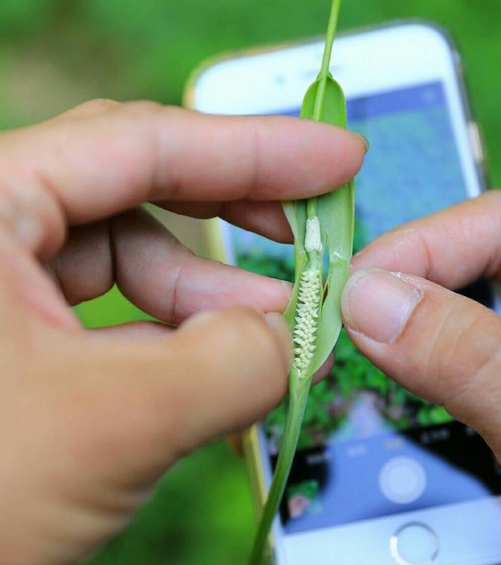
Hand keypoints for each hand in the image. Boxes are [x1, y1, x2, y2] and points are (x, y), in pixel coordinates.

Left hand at [0, 100, 364, 564]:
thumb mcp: (114, 423)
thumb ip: (232, 364)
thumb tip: (297, 335)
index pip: (137, 141)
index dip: (254, 147)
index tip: (336, 157)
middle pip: (129, 192)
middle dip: (228, 220)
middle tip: (309, 243)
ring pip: (118, 262)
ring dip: (201, 296)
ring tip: (266, 338)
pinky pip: (100, 317)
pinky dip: (164, 338)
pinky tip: (209, 369)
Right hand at [342, 191, 500, 564]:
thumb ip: (475, 364)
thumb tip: (368, 297)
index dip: (424, 246)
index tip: (349, 288)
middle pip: (464, 288)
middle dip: (395, 317)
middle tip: (326, 344)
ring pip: (439, 363)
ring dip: (392, 392)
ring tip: (337, 408)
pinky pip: (437, 431)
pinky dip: (402, 449)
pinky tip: (373, 467)